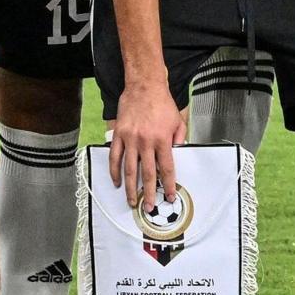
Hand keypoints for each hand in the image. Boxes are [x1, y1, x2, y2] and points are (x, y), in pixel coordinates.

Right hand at [108, 79, 185, 208]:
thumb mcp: (178, 121)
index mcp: (163, 140)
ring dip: (130, 188)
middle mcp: (146, 142)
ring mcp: (130, 139)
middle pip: (147, 174)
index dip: (168, 185)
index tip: (169, 197)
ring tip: (132, 201)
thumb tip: (178, 155)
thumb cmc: (162, 103)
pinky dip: (115, 171)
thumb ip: (179, 139)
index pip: (166, 169)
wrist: (144, 86)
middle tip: (149, 208)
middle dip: (149, 194)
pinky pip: (115, 157)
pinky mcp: (119, 135)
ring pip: (130, 169)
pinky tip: (117, 181)